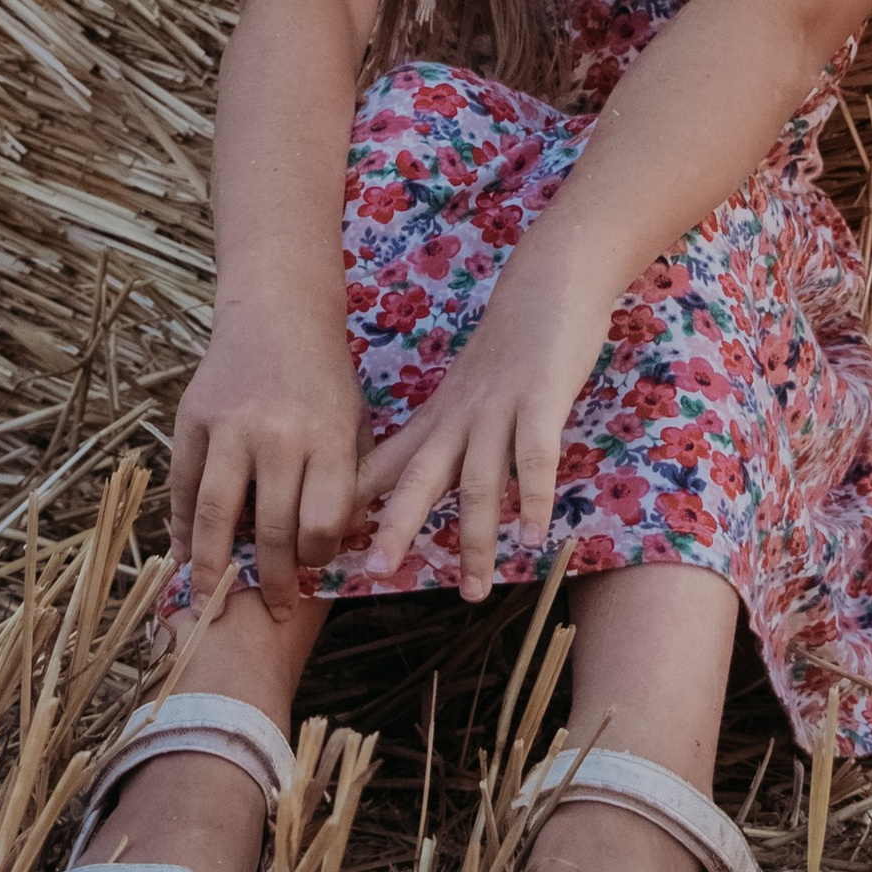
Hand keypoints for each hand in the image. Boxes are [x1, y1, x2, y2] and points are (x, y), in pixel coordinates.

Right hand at [169, 303, 361, 619]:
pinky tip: (185, 554)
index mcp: (329, 435)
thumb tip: (335, 550)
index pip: (323, 522)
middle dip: (272, 581)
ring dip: (214, 568)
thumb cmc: (324, 376)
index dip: (318, 558)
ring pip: (217, 514)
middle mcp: (279, 433)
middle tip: (269, 610)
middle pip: (273, 528)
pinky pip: (183, 485)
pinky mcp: (193, 418)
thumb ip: (347, 480)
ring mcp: (231, 426)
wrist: (279, 311)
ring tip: (211, 603)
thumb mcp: (353, 420)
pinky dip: (180, 526)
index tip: (312, 569)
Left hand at [355, 254, 613, 596]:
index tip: (324, 549)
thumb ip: (437, 442)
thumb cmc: (507, 345)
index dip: (354, 508)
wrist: (548, 281)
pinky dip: (532, 495)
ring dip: (476, 537)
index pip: (384, 468)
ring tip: (474, 589)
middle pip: (419, 478)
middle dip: (396, 526)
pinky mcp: (541, 398)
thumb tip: (402, 490)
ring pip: (478, 479)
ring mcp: (499, 409)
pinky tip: (533, 535)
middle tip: (374, 575)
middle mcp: (459, 419)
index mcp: (436, 420)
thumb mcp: (461, 396)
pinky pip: (535, 453)